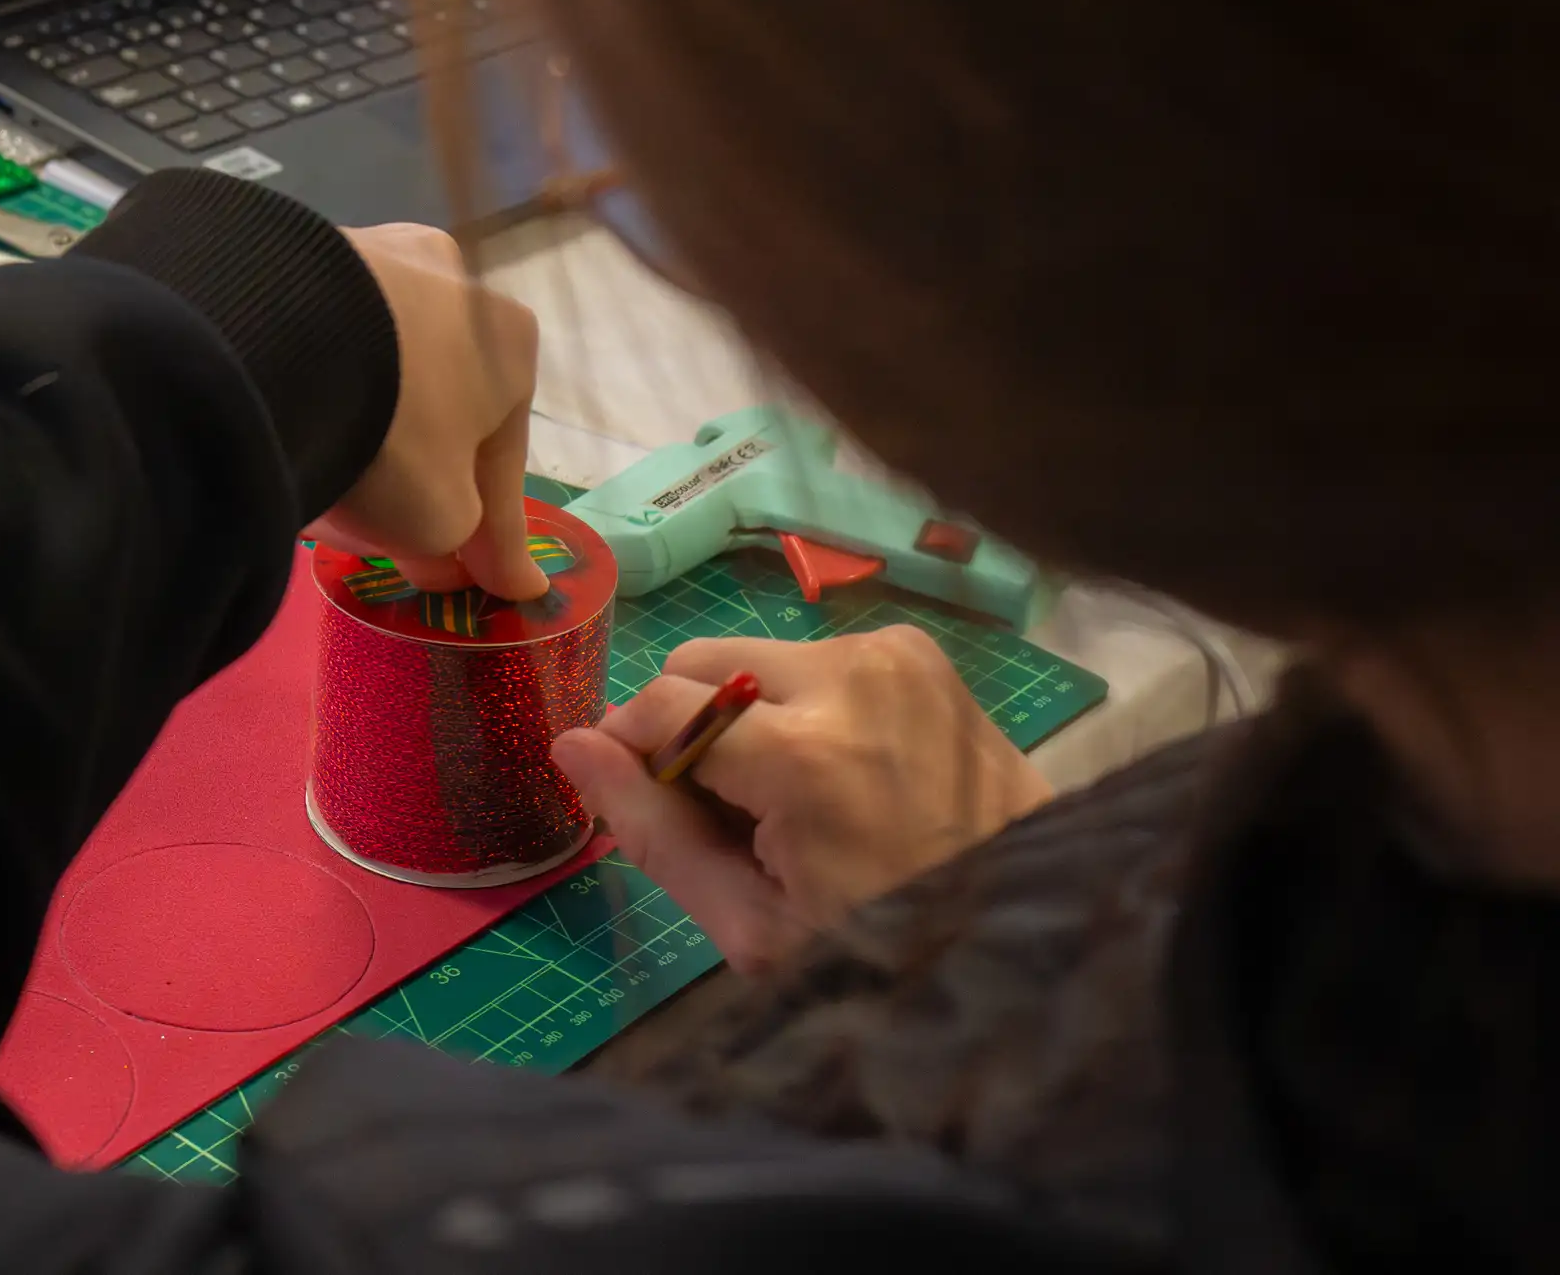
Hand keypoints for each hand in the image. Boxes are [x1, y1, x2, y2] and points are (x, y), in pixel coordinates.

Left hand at [306, 224, 547, 600]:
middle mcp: (454, 280)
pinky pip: (323, 348)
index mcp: (511, 340)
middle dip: (425, 471)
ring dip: (368, 429)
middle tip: (399, 533)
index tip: (500, 584)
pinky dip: (318, 395)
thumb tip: (448, 559)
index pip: (505, 460)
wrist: (275, 345)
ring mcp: (375, 255)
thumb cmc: (393, 438)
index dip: (498, 535)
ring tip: (330, 489)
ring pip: (380, 373)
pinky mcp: (298, 256)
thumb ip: (459, 541)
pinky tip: (291, 438)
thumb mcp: (441, 520)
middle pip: (442, 409)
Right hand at [551, 628, 1053, 972]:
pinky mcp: (919, 650)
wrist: (1025, 925)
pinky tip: (841, 773)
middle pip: (702, 662)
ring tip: (795, 801)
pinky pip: (815, 659)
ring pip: (755, 656)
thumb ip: (653, 830)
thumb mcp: (751, 923)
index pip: (661, 704)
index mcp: (803, 753)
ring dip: (748, 716)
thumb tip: (572, 746)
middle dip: (692, 728)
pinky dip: (803, 706)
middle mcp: (848, 674)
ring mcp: (892, 652)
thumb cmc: (882, 945)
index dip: (631, 750)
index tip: (645, 803)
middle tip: (733, 815)